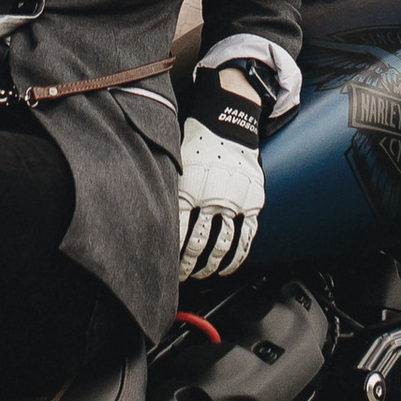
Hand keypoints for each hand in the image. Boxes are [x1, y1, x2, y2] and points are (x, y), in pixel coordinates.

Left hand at [176, 84, 266, 283]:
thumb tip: (150, 207)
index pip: (175, 231)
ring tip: (201, 274)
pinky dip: (237, 257)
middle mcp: (211, 200)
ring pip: (221, 245)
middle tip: (181, 275)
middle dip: (186, 265)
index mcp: (189, 190)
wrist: (229, 124)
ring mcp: (233, 204)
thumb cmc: (198, 141)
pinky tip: (228, 268)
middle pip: (196, 244)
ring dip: (210, 265)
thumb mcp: (175, 162)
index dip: (168, 253)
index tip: (164, 264)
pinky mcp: (251, 204)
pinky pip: (246, 237)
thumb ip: (168, 187)